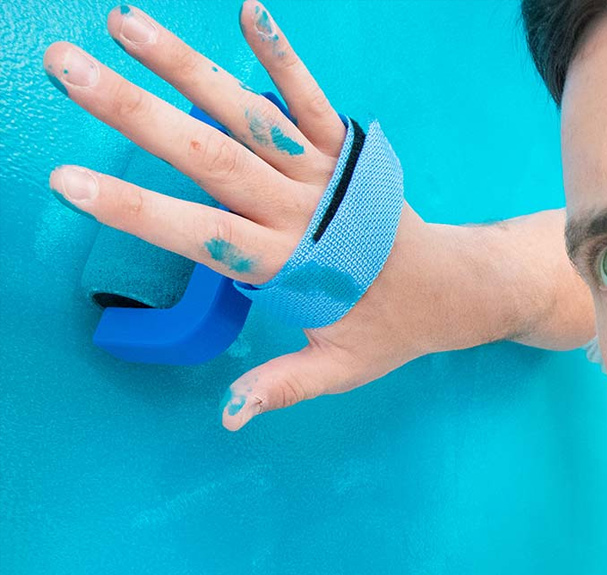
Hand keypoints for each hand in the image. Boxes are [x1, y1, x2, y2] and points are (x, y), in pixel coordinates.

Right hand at [43, 4, 459, 431]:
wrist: (457, 290)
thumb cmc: (393, 330)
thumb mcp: (340, 370)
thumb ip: (283, 386)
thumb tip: (229, 418)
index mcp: (286, 265)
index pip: (199, 234)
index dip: (135, 209)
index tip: (70, 182)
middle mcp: (298, 211)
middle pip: (208, 157)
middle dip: (134, 112)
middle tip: (66, 68)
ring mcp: (324, 174)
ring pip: (247, 114)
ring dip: (185, 66)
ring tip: (122, 23)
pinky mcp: (347, 153)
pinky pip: (311, 99)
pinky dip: (282, 57)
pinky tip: (248, 9)